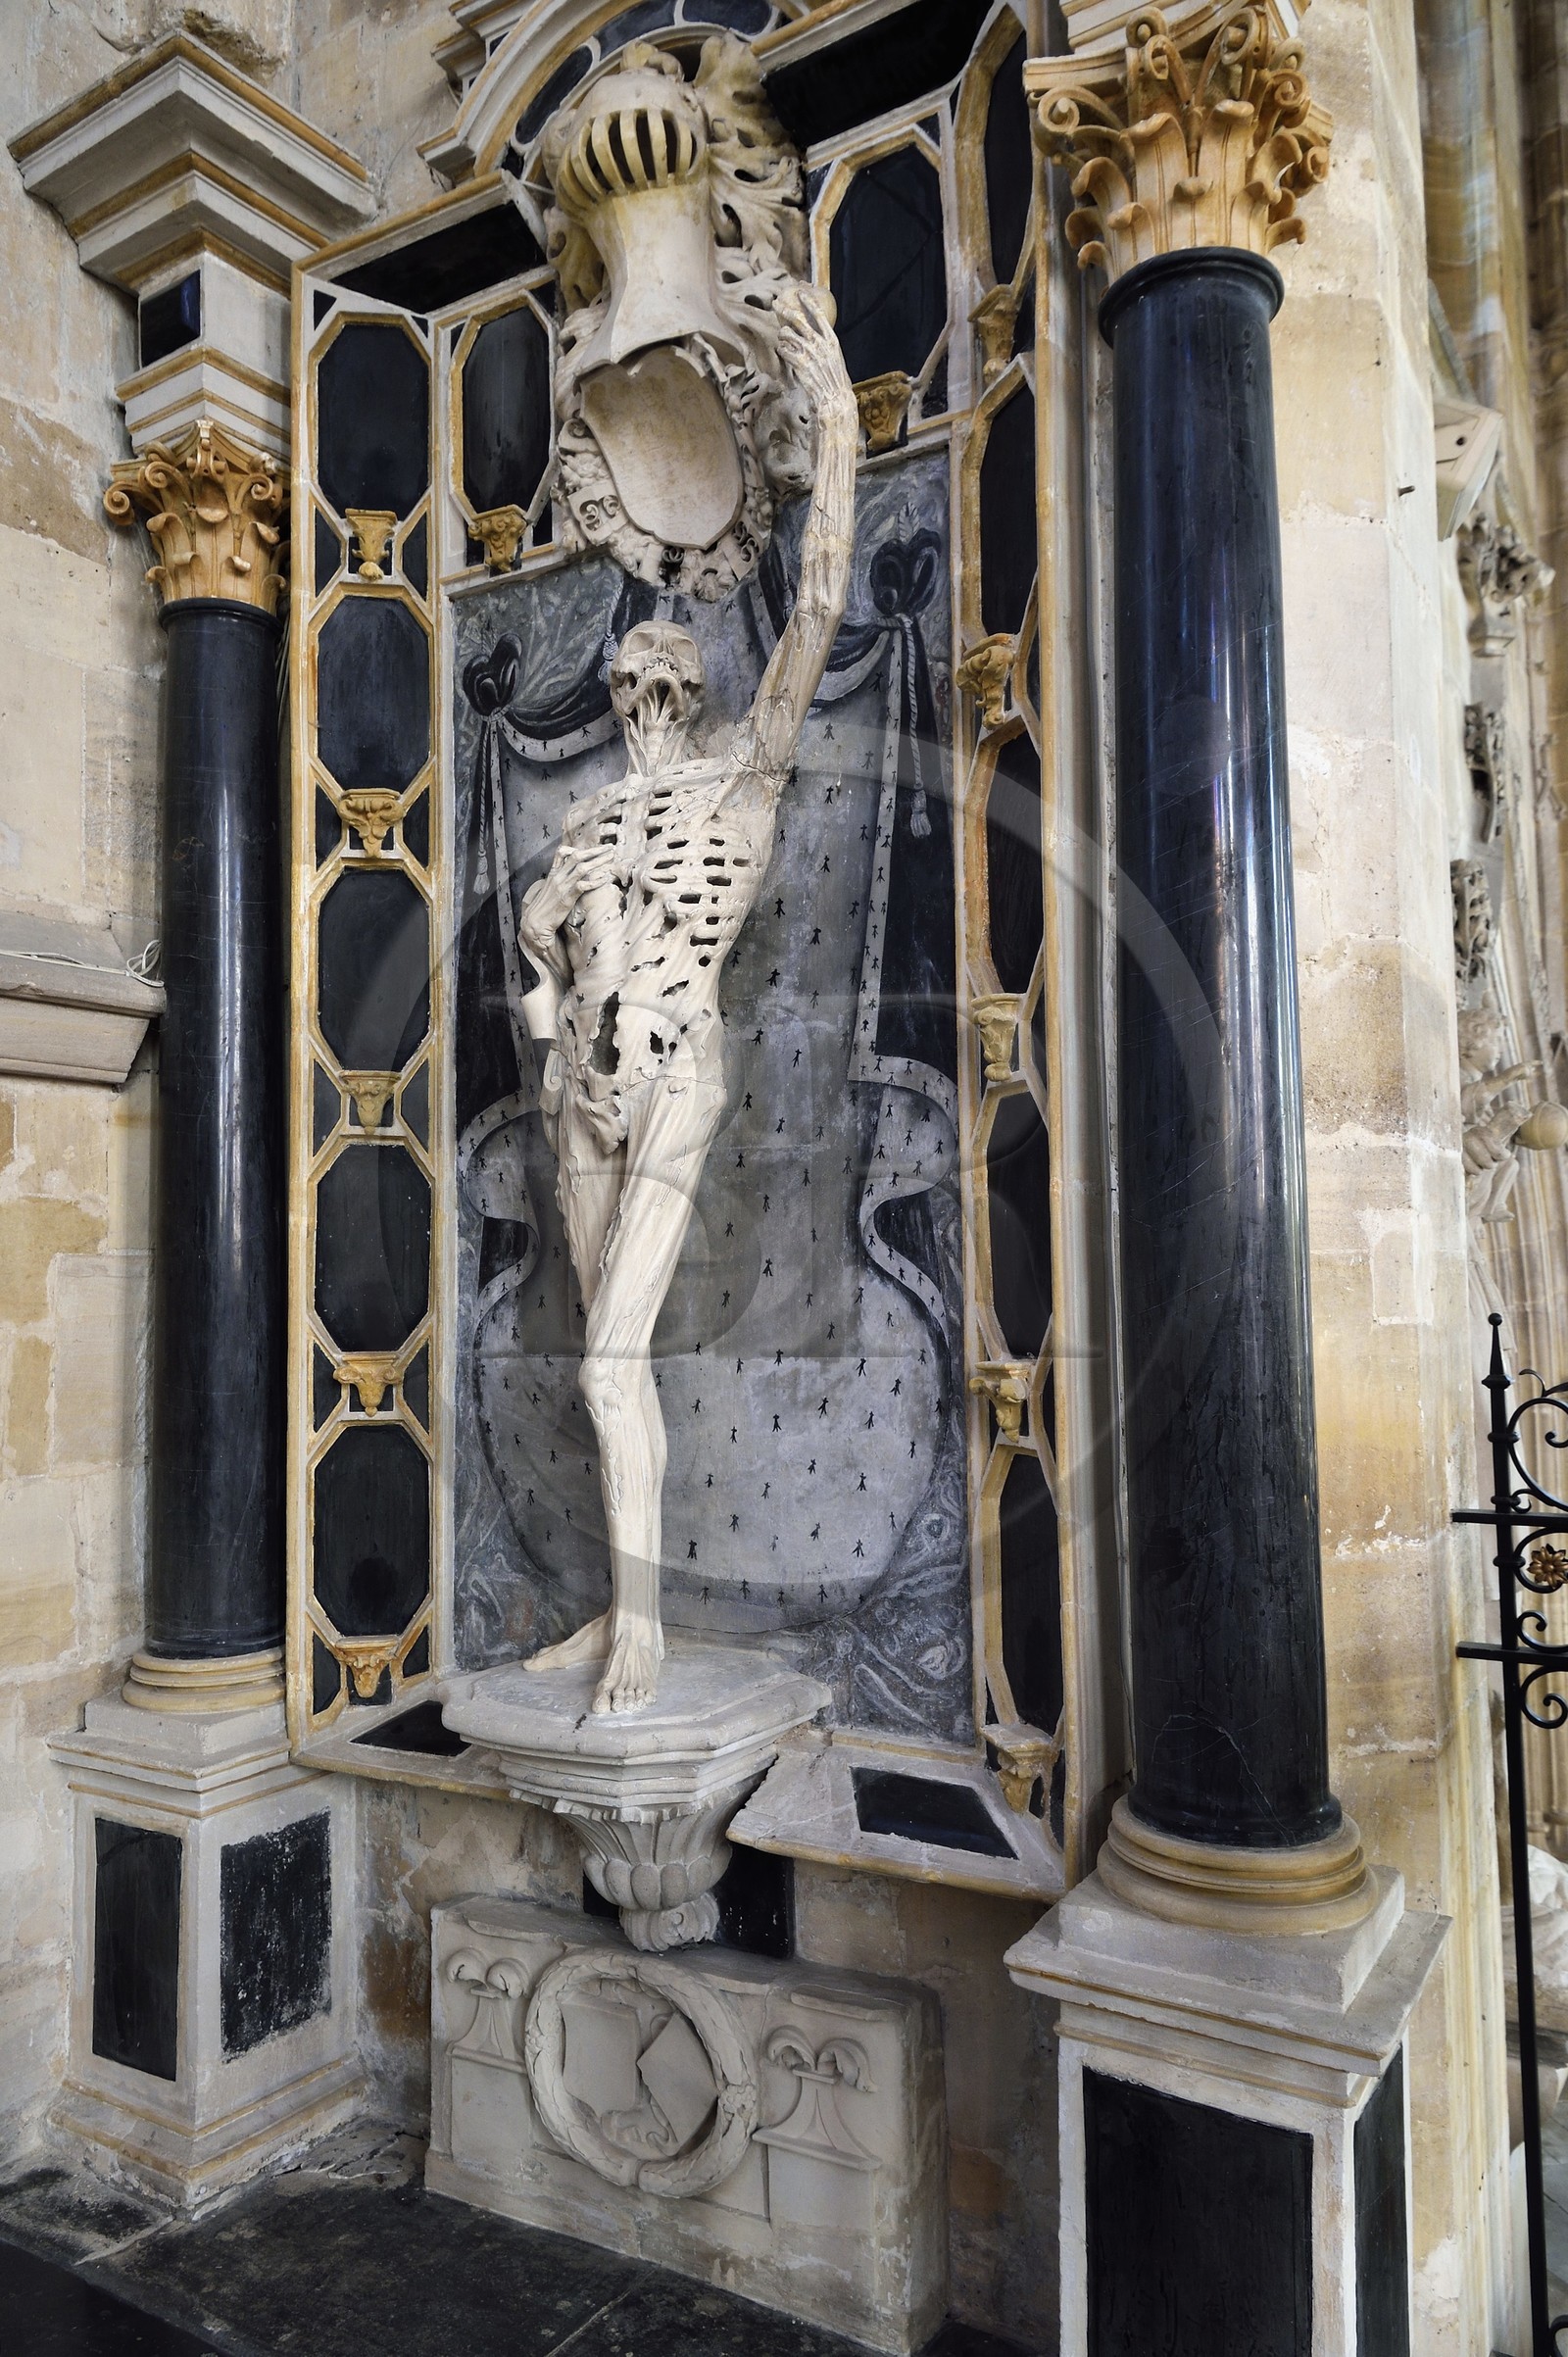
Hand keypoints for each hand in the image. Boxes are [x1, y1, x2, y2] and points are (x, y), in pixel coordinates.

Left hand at [775, 282, 854, 419]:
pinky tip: (784, 353)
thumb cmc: (835, 381)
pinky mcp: (798, 363)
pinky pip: (783, 350)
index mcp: (831, 340)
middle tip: (776, 304)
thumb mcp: (835, 357)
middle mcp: (819, 343)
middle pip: (798, 319)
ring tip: (784, 340)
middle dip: (785, 309)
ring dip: (783, 336)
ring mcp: (808, 353)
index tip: (800, 291)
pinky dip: (782, 350)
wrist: (833, 398)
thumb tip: (814, 335)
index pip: (818, 314)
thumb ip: (824, 344)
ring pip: (787, 334)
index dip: (808, 301)